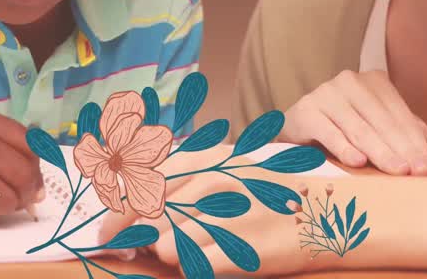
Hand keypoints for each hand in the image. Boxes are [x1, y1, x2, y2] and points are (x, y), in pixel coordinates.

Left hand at [96, 151, 315, 277]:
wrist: (321, 217)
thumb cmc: (262, 194)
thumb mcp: (224, 167)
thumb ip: (179, 179)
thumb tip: (126, 210)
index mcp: (209, 157)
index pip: (143, 183)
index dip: (117, 211)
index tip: (105, 232)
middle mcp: (217, 181)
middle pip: (148, 218)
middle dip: (137, 237)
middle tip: (134, 246)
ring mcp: (229, 216)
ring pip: (165, 246)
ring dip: (168, 253)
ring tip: (189, 246)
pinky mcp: (241, 252)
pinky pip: (191, 268)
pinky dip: (192, 268)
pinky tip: (207, 259)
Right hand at [279, 70, 426, 174]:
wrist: (297, 128)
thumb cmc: (343, 129)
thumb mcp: (374, 128)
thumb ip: (399, 132)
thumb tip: (426, 144)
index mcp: (374, 83)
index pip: (401, 116)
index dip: (417, 143)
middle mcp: (351, 82)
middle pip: (383, 122)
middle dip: (404, 150)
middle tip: (419, 173)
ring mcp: (326, 93)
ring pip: (359, 128)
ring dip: (380, 152)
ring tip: (397, 171)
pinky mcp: (305, 110)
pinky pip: (329, 132)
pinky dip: (344, 148)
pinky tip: (358, 162)